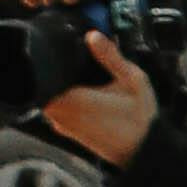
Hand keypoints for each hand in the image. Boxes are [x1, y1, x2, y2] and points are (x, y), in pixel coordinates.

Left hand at [41, 40, 157, 166]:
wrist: (144, 150)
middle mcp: (61, 114)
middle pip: (43, 83)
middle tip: (73, 59)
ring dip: (61, 84)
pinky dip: (66, 97)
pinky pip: (57, 107)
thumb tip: (92, 35)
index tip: (55, 49)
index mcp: (73, 100)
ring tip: (82, 76)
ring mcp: (62, 124)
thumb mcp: (133, 80)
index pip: (41, 75)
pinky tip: (85, 92)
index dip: (45, 60)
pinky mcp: (66, 130)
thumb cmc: (141, 118)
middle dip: (55, 70)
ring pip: (49, 96)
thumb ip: (110, 57)